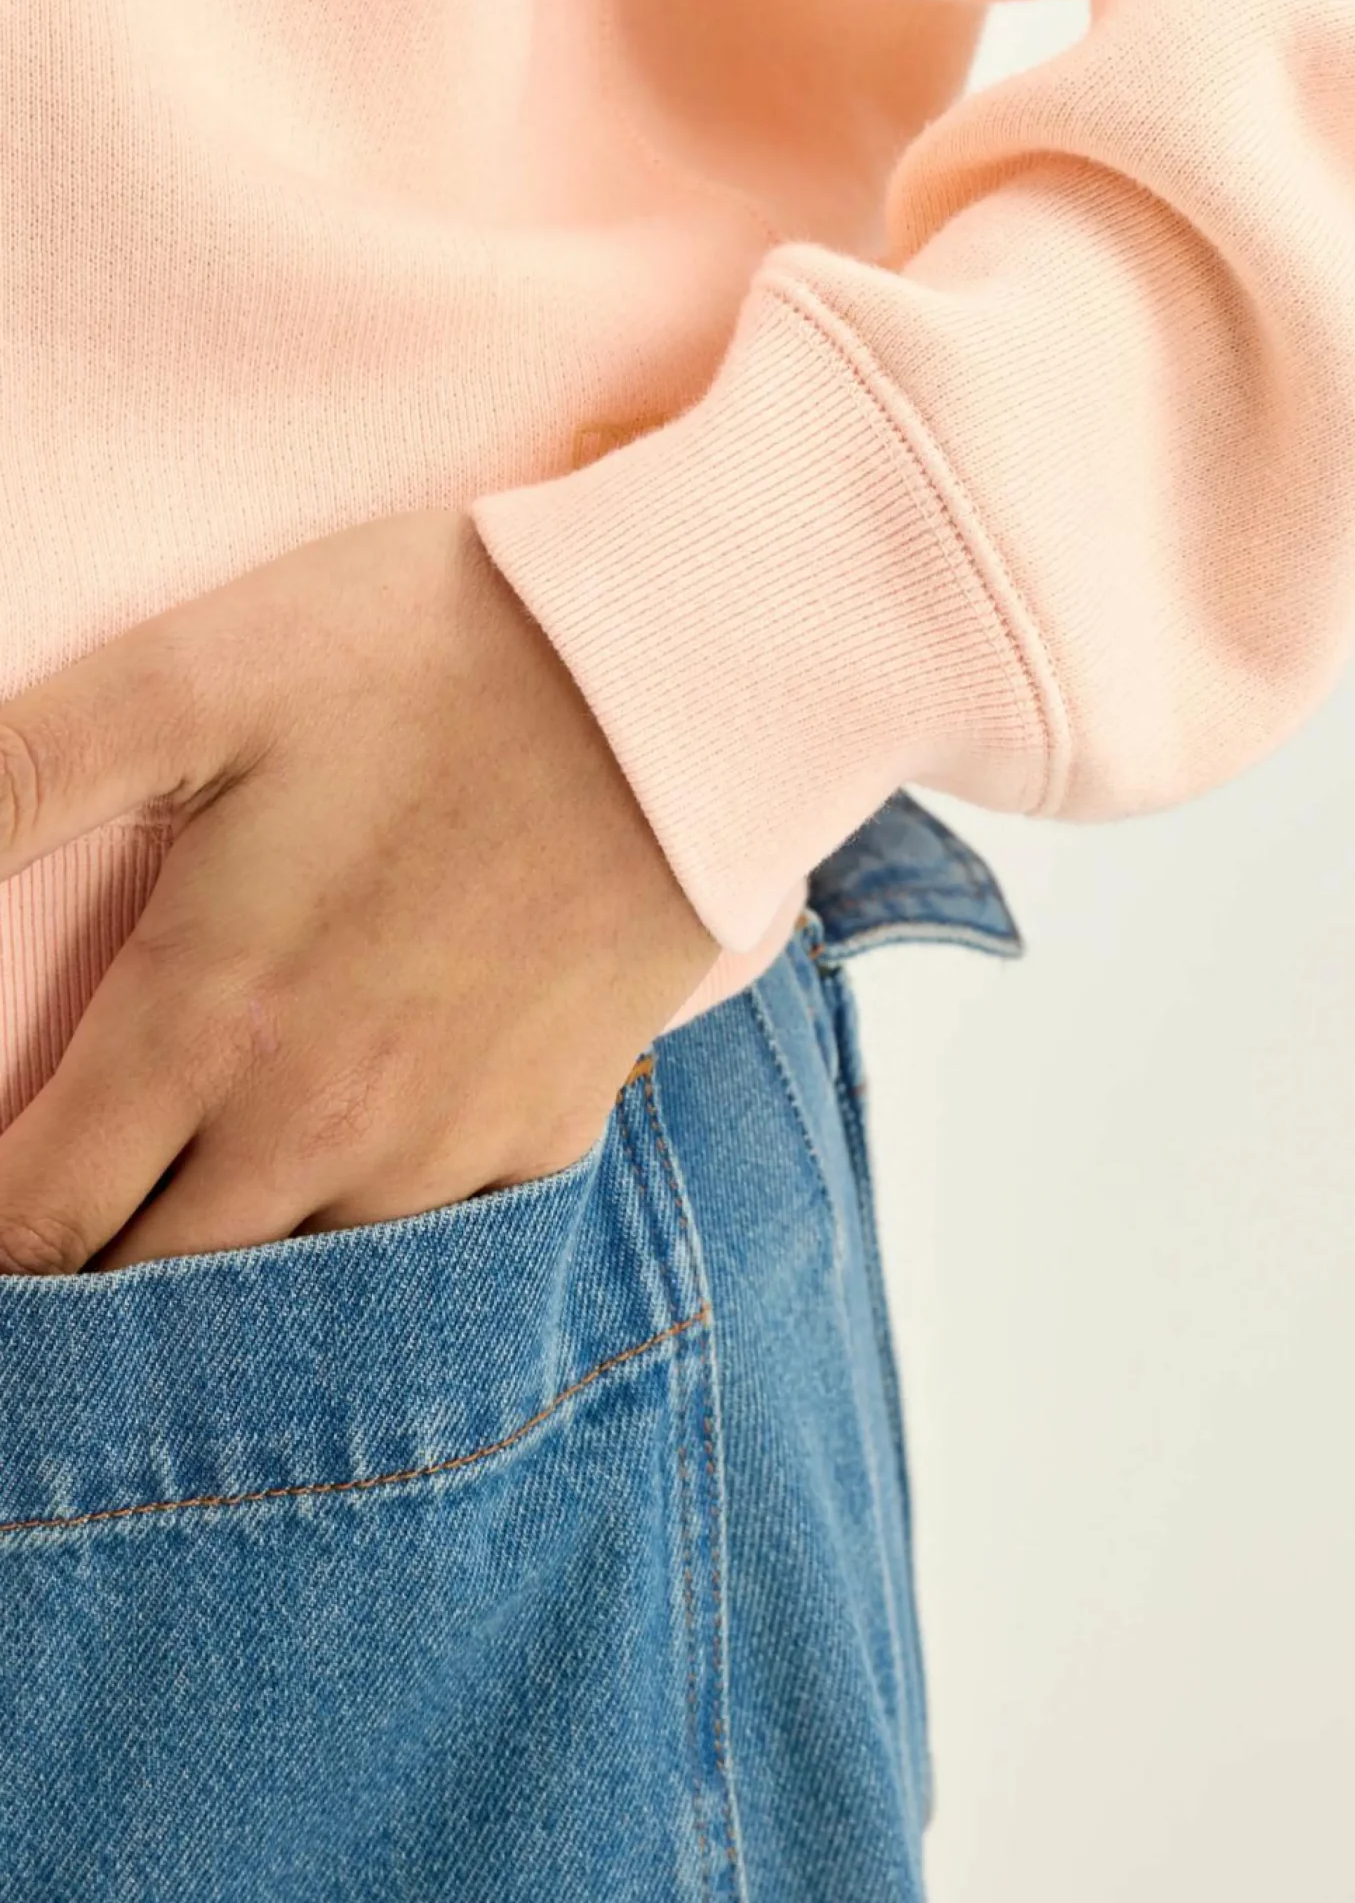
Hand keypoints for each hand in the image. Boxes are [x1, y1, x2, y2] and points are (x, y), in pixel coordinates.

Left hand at [0, 509, 721, 1272]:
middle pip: (146, 1297)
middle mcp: (319, 1129)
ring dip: (217, 1282)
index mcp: (204, 1030)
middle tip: (66, 1221)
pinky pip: (429, 1253)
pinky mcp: (550, 1130)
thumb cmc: (429, 653)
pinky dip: (363, 1245)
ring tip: (183, 1219)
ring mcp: (447, 1148)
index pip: (29, 1235)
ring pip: (288, 1297)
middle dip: (78, 1284)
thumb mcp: (186, 679)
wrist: (689, 672)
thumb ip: (3, 784)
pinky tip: (341, 1183)